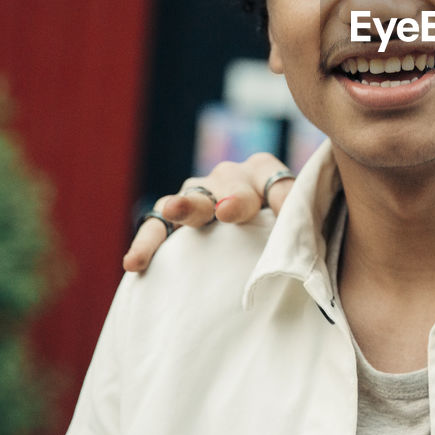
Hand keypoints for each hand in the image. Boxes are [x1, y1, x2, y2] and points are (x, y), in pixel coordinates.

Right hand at [122, 152, 292, 271]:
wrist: (248, 232)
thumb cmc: (275, 227)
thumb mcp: (293, 221)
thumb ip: (296, 224)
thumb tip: (300, 249)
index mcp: (261, 171)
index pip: (272, 177)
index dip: (279, 195)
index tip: (285, 212)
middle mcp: (228, 176)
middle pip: (230, 183)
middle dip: (231, 197)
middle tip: (226, 210)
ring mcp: (197, 194)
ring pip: (190, 199)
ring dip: (183, 206)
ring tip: (172, 212)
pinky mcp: (171, 218)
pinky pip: (155, 228)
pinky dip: (146, 244)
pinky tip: (134, 262)